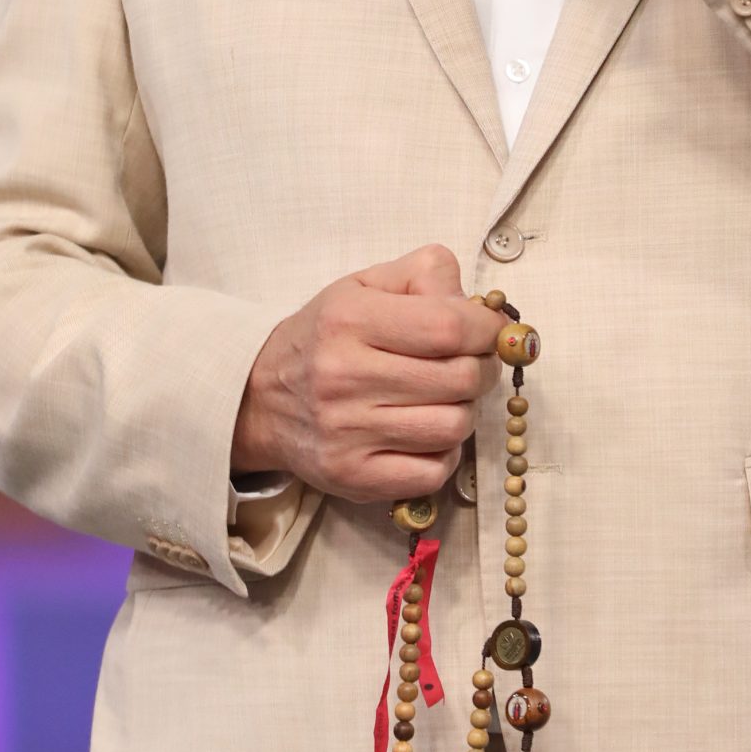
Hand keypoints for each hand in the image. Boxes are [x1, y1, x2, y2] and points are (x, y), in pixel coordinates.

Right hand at [230, 242, 501, 507]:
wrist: (259, 399)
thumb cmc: (325, 337)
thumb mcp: (364, 286)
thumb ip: (425, 275)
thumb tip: (481, 306)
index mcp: (349, 319)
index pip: (449, 326)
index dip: (487, 330)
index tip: (491, 332)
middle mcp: (344, 376)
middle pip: (460, 379)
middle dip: (481, 370)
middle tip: (471, 365)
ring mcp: (347, 432)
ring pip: (453, 427)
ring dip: (463, 412)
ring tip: (444, 399)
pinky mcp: (353, 476)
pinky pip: (433, 472)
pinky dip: (444, 454)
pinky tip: (425, 434)